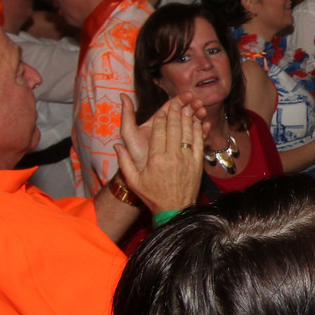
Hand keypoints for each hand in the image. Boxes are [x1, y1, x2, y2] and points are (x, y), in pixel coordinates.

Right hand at [114, 93, 203, 213]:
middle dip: (174, 114)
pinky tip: (197, 122)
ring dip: (187, 119)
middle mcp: (172, 157)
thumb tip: (116, 146)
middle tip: (175, 104)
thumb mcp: (134, 181)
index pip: (158, 133)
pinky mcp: (197, 164)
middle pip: (174, 129)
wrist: (175, 210)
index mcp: (155, 159)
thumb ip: (124, 162)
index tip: (161, 112)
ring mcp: (186, 160)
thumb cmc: (153, 196)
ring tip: (186, 108)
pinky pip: (198, 143)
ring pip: (187, 133)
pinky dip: (198, 131)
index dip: (160, 120)